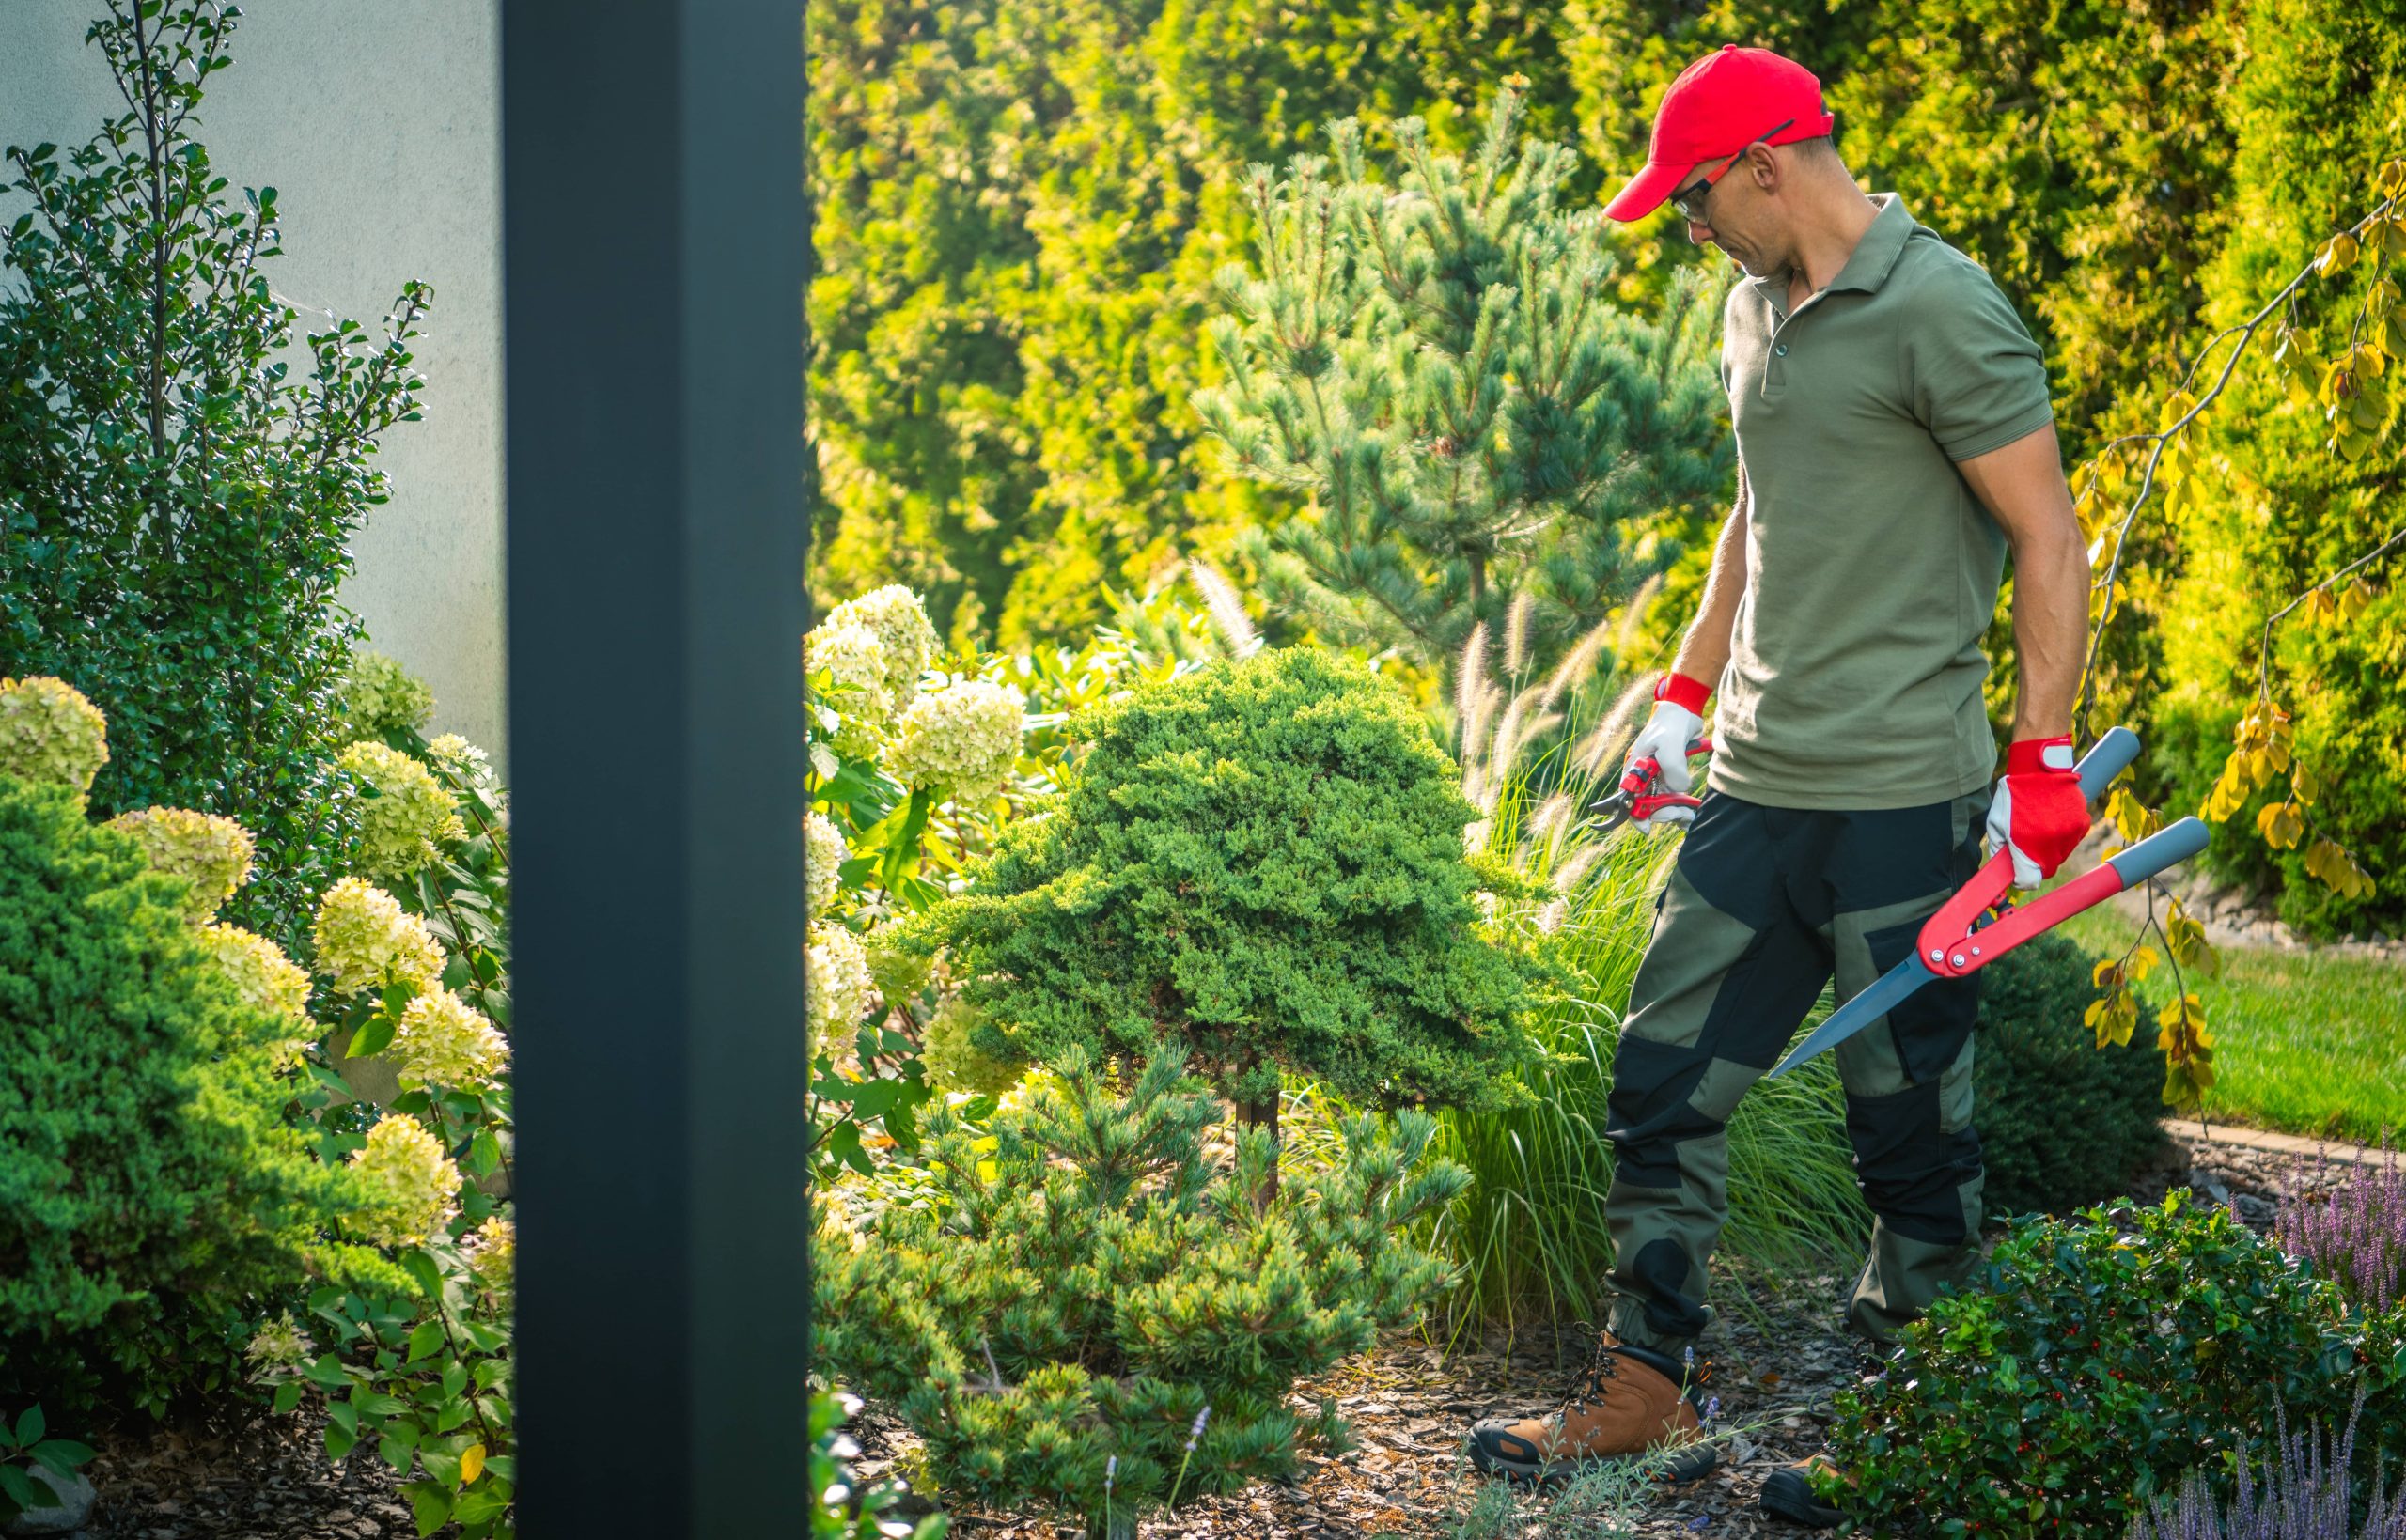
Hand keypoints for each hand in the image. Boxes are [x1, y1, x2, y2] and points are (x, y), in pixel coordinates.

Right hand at [1622, 673, 1710, 830]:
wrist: (1684, 711)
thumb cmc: (1669, 725)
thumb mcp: (1669, 746)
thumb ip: (1673, 769)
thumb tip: (1680, 790)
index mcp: (1634, 769)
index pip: (1628, 798)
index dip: (1635, 815)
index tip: (1647, 828)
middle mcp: (1644, 776)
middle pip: (1647, 805)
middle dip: (1663, 813)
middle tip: (1680, 814)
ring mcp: (1658, 776)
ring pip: (1663, 803)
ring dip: (1675, 811)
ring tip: (1689, 815)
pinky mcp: (1673, 775)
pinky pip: (1675, 796)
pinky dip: (1683, 805)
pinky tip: (1692, 810)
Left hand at [1986, 734, 2089, 888]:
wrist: (2038, 770)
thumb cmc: (2012, 797)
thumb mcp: (1996, 825)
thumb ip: (1999, 852)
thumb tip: (2002, 871)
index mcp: (2029, 847)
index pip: (2029, 881)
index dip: (2022, 879)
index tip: (2018, 872)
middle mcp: (2053, 844)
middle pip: (2047, 870)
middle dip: (2036, 863)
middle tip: (2026, 846)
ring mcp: (2071, 834)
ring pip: (2061, 856)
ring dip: (2050, 849)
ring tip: (2039, 826)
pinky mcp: (2083, 824)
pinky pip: (2072, 841)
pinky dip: (2063, 836)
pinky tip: (2052, 819)